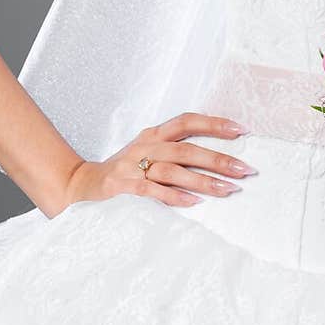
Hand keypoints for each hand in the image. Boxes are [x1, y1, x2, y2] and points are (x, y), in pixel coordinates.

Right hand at [57, 112, 254, 214]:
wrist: (79, 185)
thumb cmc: (123, 172)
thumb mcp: (146, 153)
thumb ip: (175, 153)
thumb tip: (219, 161)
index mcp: (153, 135)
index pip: (187, 121)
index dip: (214, 124)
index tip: (241, 130)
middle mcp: (144, 146)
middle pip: (186, 149)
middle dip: (218, 159)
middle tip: (245, 169)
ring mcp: (131, 166)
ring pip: (173, 170)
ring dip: (203, 180)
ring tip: (228, 190)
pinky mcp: (121, 187)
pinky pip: (152, 191)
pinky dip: (174, 197)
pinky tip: (194, 203)